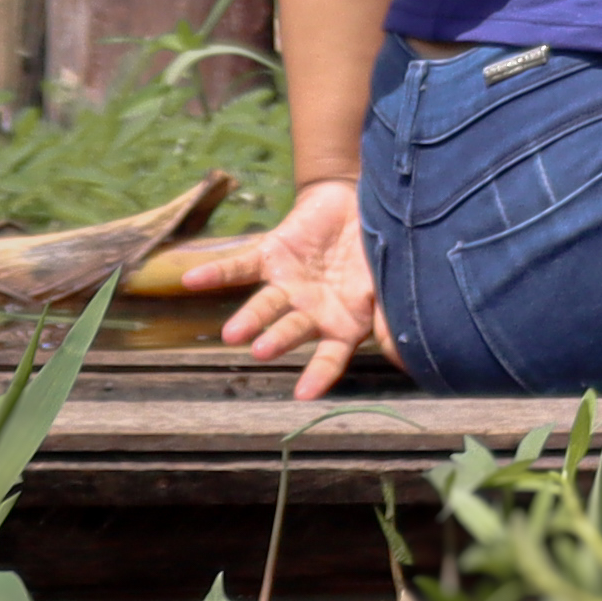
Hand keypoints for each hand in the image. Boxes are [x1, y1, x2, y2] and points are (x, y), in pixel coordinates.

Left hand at [184, 175, 391, 400]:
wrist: (364, 205)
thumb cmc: (381, 253)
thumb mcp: (391, 284)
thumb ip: (390, 317)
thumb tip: (410, 355)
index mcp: (341, 322)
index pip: (330, 356)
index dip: (318, 374)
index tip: (303, 395)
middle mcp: (309, 310)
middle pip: (291, 330)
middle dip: (278, 340)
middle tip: (262, 351)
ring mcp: (287, 285)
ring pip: (264, 305)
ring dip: (249, 318)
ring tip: (232, 334)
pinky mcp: (270, 255)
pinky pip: (239, 267)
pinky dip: (215, 273)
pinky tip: (191, 280)